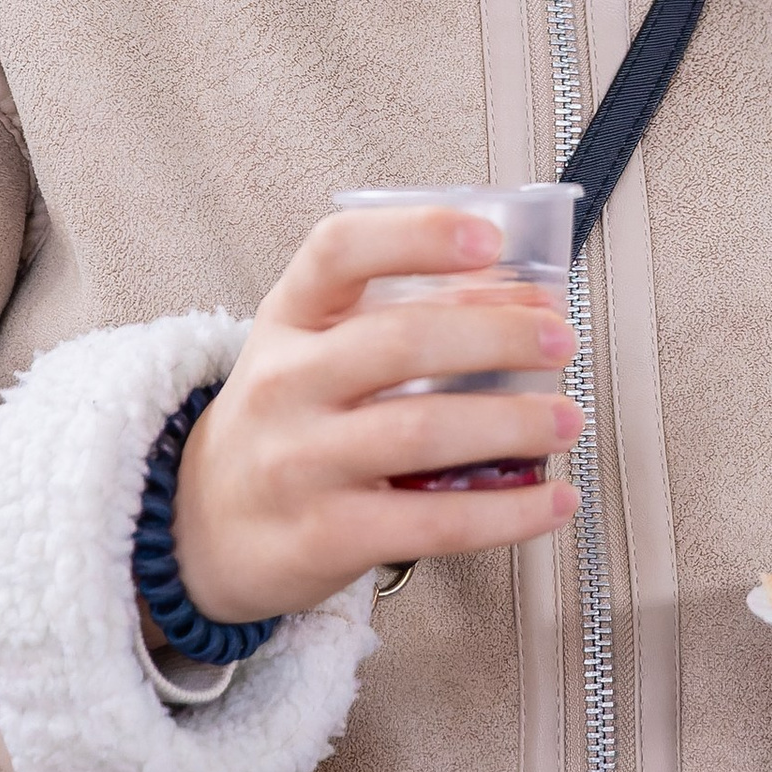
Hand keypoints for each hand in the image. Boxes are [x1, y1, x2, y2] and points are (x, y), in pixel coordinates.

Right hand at [170, 205, 582, 624]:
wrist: (204, 528)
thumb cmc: (288, 424)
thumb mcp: (318, 352)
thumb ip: (408, 317)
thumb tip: (527, 299)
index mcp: (289, 319)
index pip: (340, 251)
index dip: (418, 235)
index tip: (490, 239)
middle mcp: (286, 384)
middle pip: (401, 343)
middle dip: (498, 335)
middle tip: (560, 340)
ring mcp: (300, 462)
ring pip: (422, 431)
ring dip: (513, 422)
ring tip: (567, 418)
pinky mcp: (326, 536)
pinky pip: (432, 522)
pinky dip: (506, 512)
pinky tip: (552, 500)